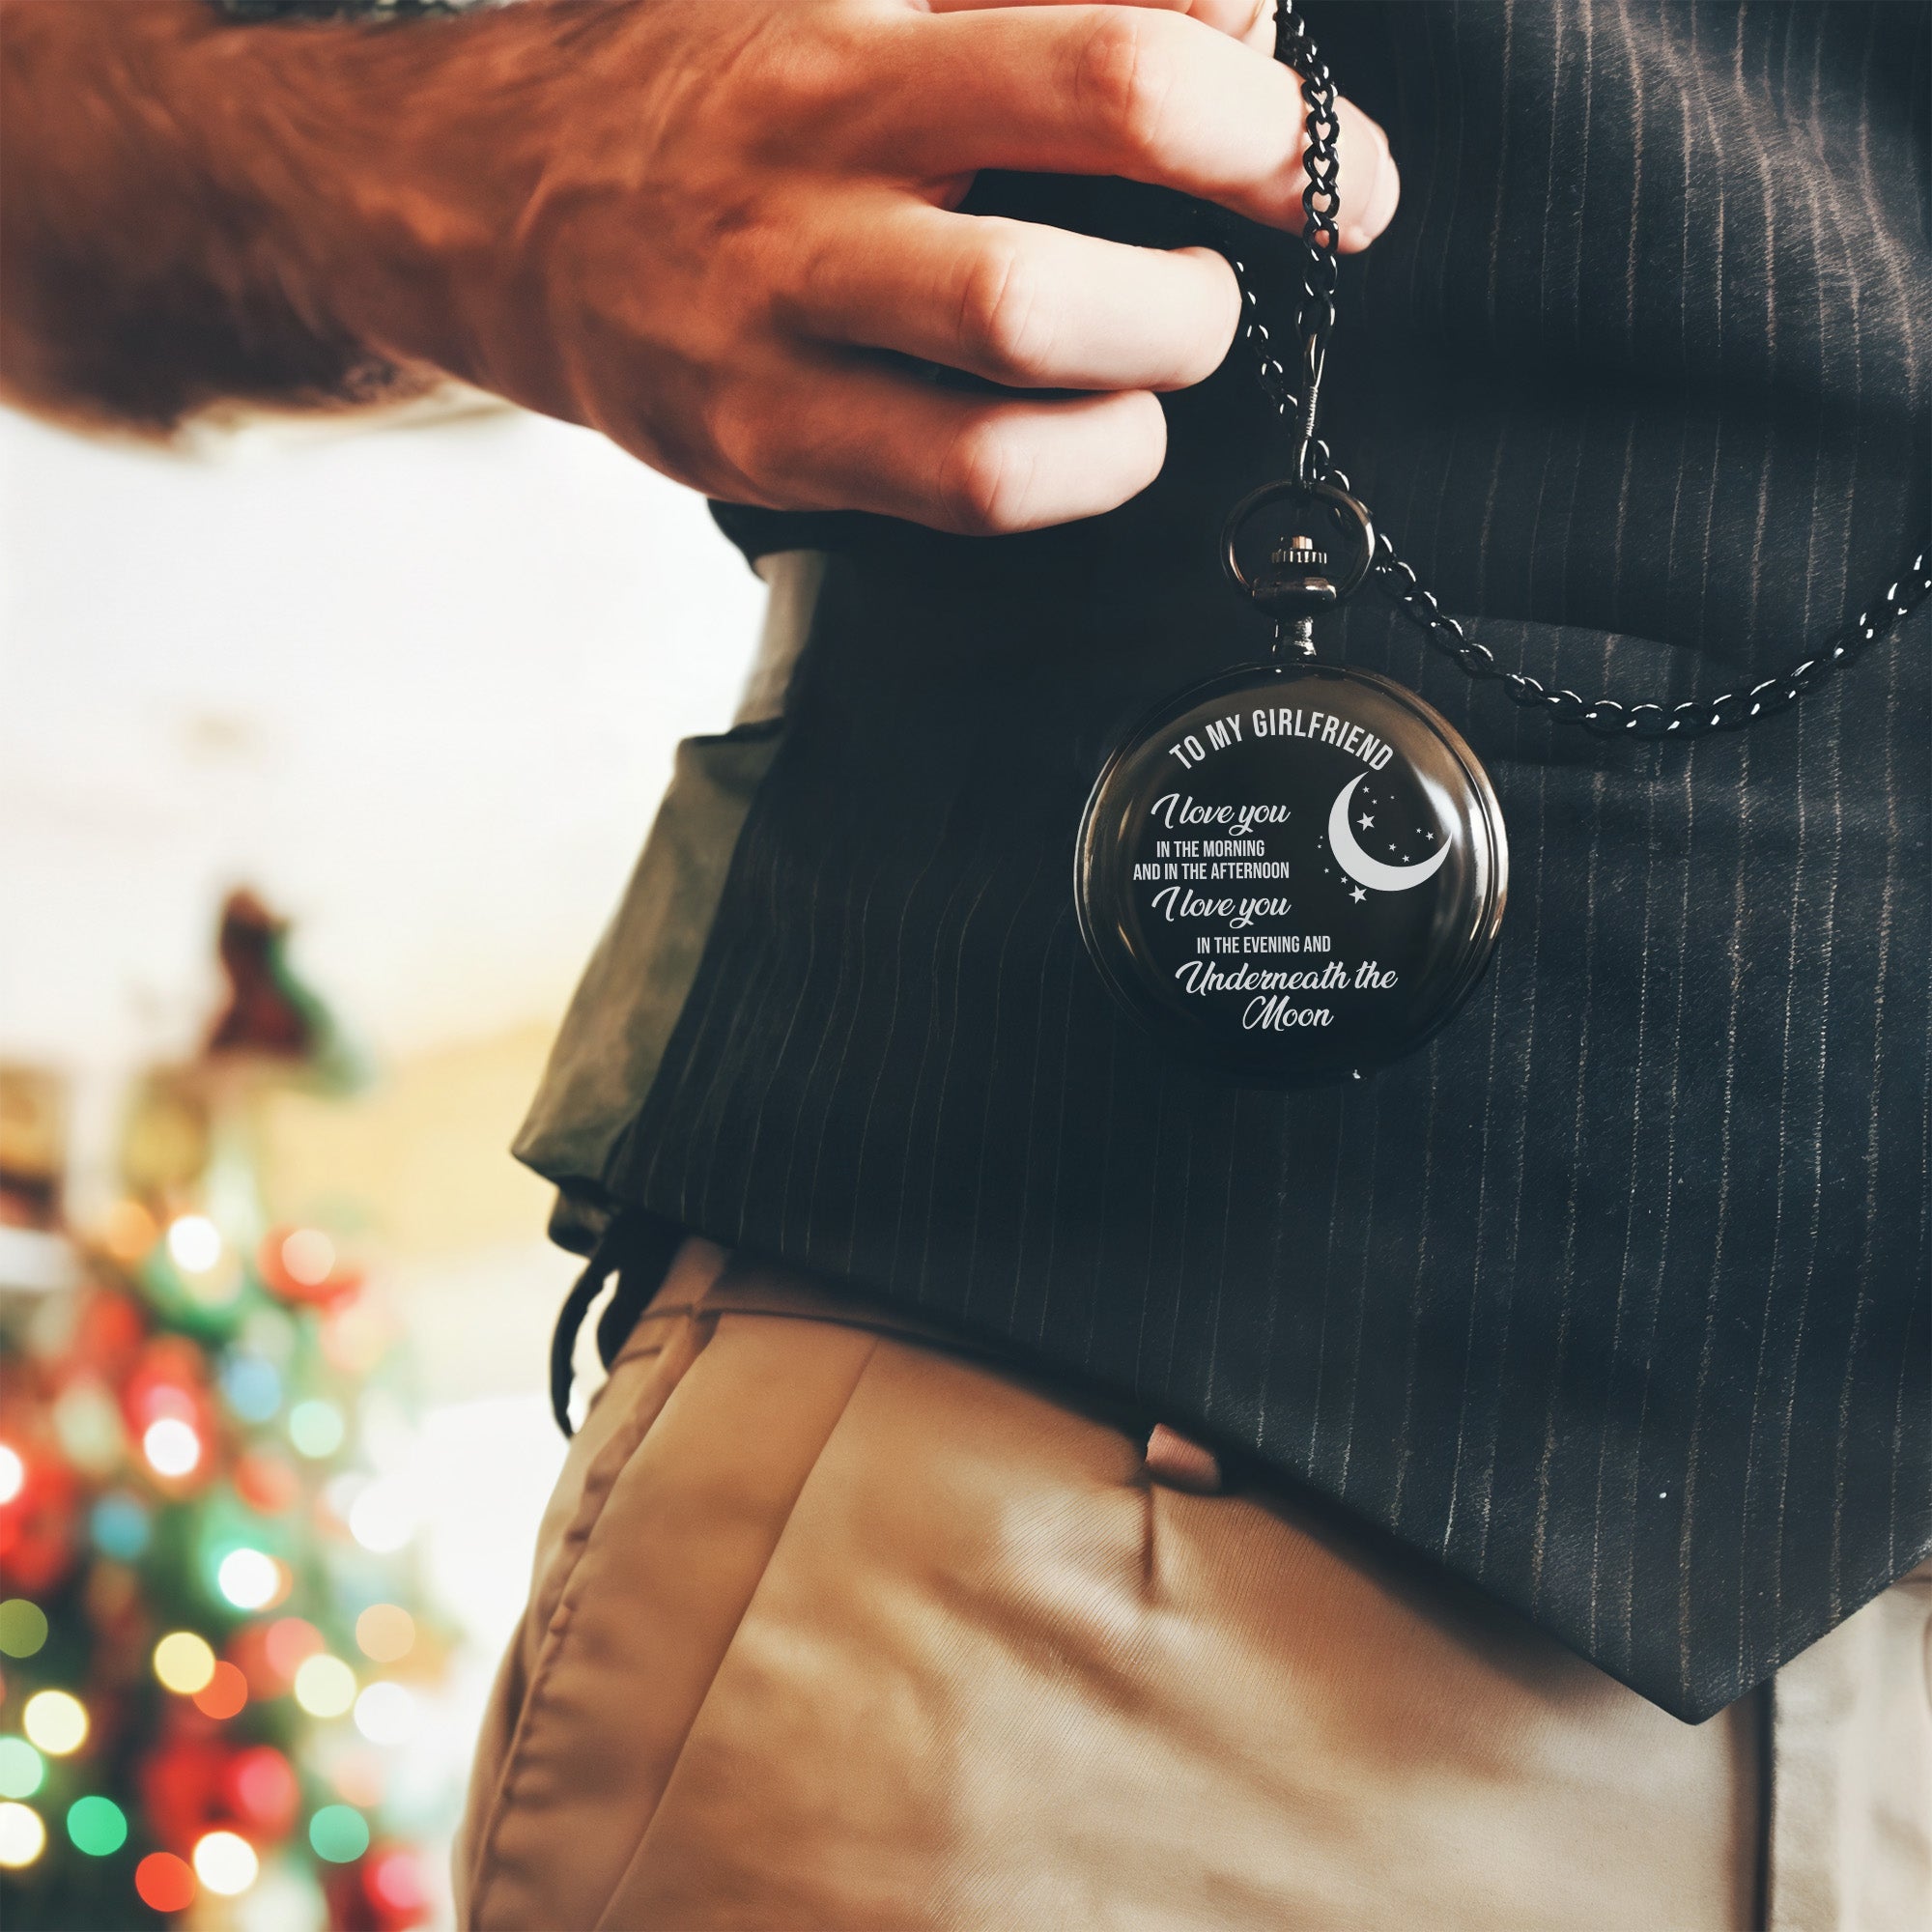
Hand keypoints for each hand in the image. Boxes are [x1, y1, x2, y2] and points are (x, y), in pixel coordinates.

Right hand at [340, 0, 1397, 532]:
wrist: (491, 194)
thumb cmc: (708, 86)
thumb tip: (1237, 18)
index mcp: (854, 50)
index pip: (1109, 78)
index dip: (1261, 137)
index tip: (1332, 175)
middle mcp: (804, 204)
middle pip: (1046, 296)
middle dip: (1193, 309)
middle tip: (1218, 285)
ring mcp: (768, 350)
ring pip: (996, 445)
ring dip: (1126, 420)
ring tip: (1142, 374)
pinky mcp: (754, 452)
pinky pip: (949, 503)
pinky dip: (1058, 480)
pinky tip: (1069, 434)